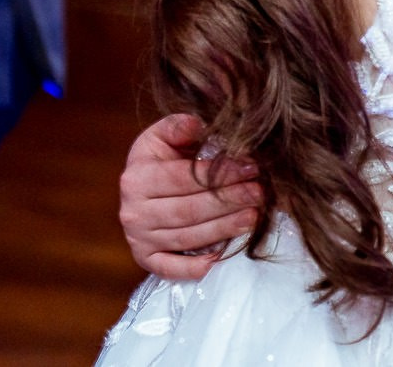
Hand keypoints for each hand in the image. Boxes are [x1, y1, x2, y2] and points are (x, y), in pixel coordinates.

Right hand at [118, 113, 264, 279]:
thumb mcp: (163, 135)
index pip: (184, 179)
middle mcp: (133, 212)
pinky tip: (220, 257)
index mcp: (137, 178)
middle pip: (188, 210)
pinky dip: (194, 268)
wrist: (140, 187)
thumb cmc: (161, 158)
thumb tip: (198, 124)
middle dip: (229, 201)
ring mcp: (138, 239)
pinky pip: (170, 268)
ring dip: (223, 229)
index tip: (252, 168)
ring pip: (186, 238)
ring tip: (253, 217)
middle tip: (260, 193)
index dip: (220, 174)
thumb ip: (179, 126)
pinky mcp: (145, 260)